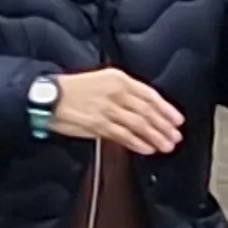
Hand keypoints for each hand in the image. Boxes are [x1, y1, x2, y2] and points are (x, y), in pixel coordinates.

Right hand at [48, 67, 185, 154]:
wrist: (49, 97)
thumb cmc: (73, 89)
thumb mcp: (101, 80)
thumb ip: (123, 90)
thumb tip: (143, 107)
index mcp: (118, 78)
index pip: (149, 94)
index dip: (166, 109)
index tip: (177, 120)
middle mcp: (115, 92)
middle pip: (147, 111)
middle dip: (164, 126)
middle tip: (174, 136)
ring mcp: (107, 109)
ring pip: (138, 125)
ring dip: (155, 137)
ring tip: (165, 146)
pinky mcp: (98, 125)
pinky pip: (123, 135)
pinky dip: (138, 143)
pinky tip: (147, 149)